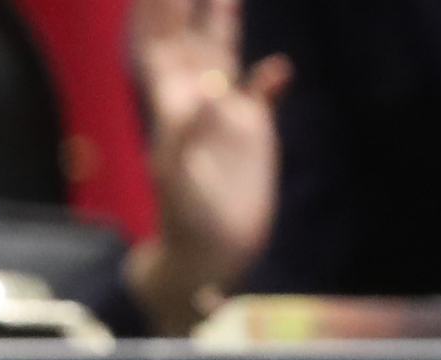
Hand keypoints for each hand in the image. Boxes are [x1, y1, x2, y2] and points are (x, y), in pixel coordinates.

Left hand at [128, 0, 292, 334]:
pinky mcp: (253, 133)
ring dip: (223, 24)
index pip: (160, 46)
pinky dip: (270, 78)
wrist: (208, 254)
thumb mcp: (179, 177)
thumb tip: (208, 91)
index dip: (159, 14)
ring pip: (222, 57)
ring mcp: (225, 115)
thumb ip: (189, 131)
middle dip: (185, 8)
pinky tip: (281, 68)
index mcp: (171, 105)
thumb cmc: (183, 220)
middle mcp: (196, 101)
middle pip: (189, 40)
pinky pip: (262, 93)